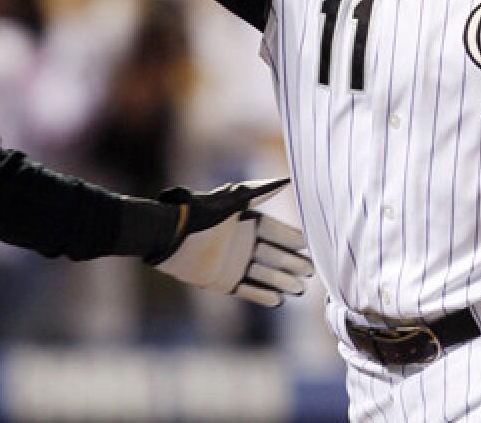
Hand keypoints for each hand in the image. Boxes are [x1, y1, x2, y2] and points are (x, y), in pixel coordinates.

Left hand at [150, 178, 313, 306]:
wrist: (170, 236)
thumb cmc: (202, 214)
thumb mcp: (234, 201)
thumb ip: (261, 192)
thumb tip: (287, 180)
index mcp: (247, 223)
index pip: (276, 232)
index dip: (292, 239)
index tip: (310, 245)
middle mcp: (243, 243)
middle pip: (274, 255)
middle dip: (292, 263)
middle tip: (310, 271)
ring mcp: (235, 263)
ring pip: (265, 274)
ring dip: (282, 281)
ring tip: (300, 289)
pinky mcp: (224, 281)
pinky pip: (248, 290)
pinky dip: (262, 295)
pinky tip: (278, 300)